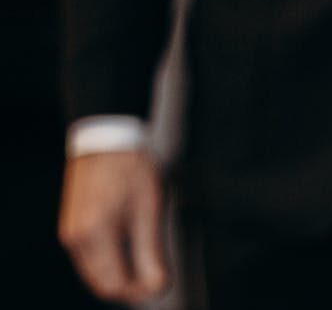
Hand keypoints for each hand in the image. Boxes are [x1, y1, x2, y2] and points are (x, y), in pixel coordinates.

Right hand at [58, 151, 168, 303]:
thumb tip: (159, 284)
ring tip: (148, 260)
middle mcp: (76, 239)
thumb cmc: (131, 167)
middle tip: (157, 275)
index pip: (114, 285)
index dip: (141, 291)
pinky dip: (110, 262)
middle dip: (131, 286)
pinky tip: (130, 249)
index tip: (162, 282)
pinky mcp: (72, 227)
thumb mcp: (150, 209)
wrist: (107, 138)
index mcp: (95, 235)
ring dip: (120, 274)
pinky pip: (90, 259)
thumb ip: (152, 250)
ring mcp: (70, 234)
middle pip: (102, 284)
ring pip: (95, 273)